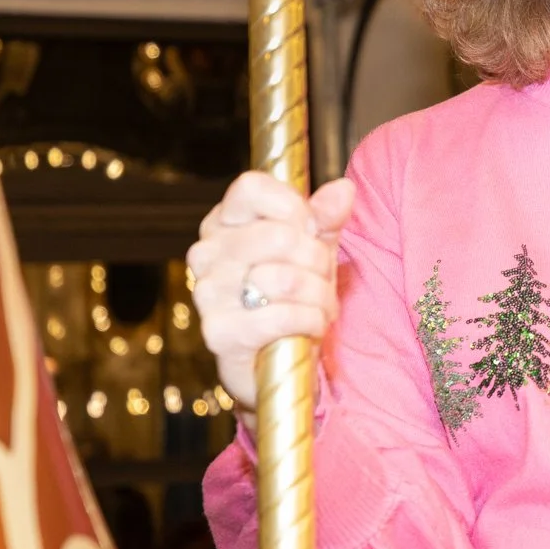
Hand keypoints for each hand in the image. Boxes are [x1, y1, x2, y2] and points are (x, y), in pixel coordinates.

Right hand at [186, 172, 354, 415]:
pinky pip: (281, 317)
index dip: (293, 206)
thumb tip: (343, 190)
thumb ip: (325, 217)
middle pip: (279, 235)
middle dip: (317, 259)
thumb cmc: (292, 294)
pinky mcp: (218, 332)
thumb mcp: (313, 248)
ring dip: (319, 295)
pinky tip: (313, 325)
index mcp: (223, 222)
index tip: (311, 228)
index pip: (251, 188)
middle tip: (323, 277)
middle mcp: (206, 253)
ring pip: (285, 278)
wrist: (274, 359)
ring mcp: (207, 292)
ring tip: (322, 305)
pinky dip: (311, 321)